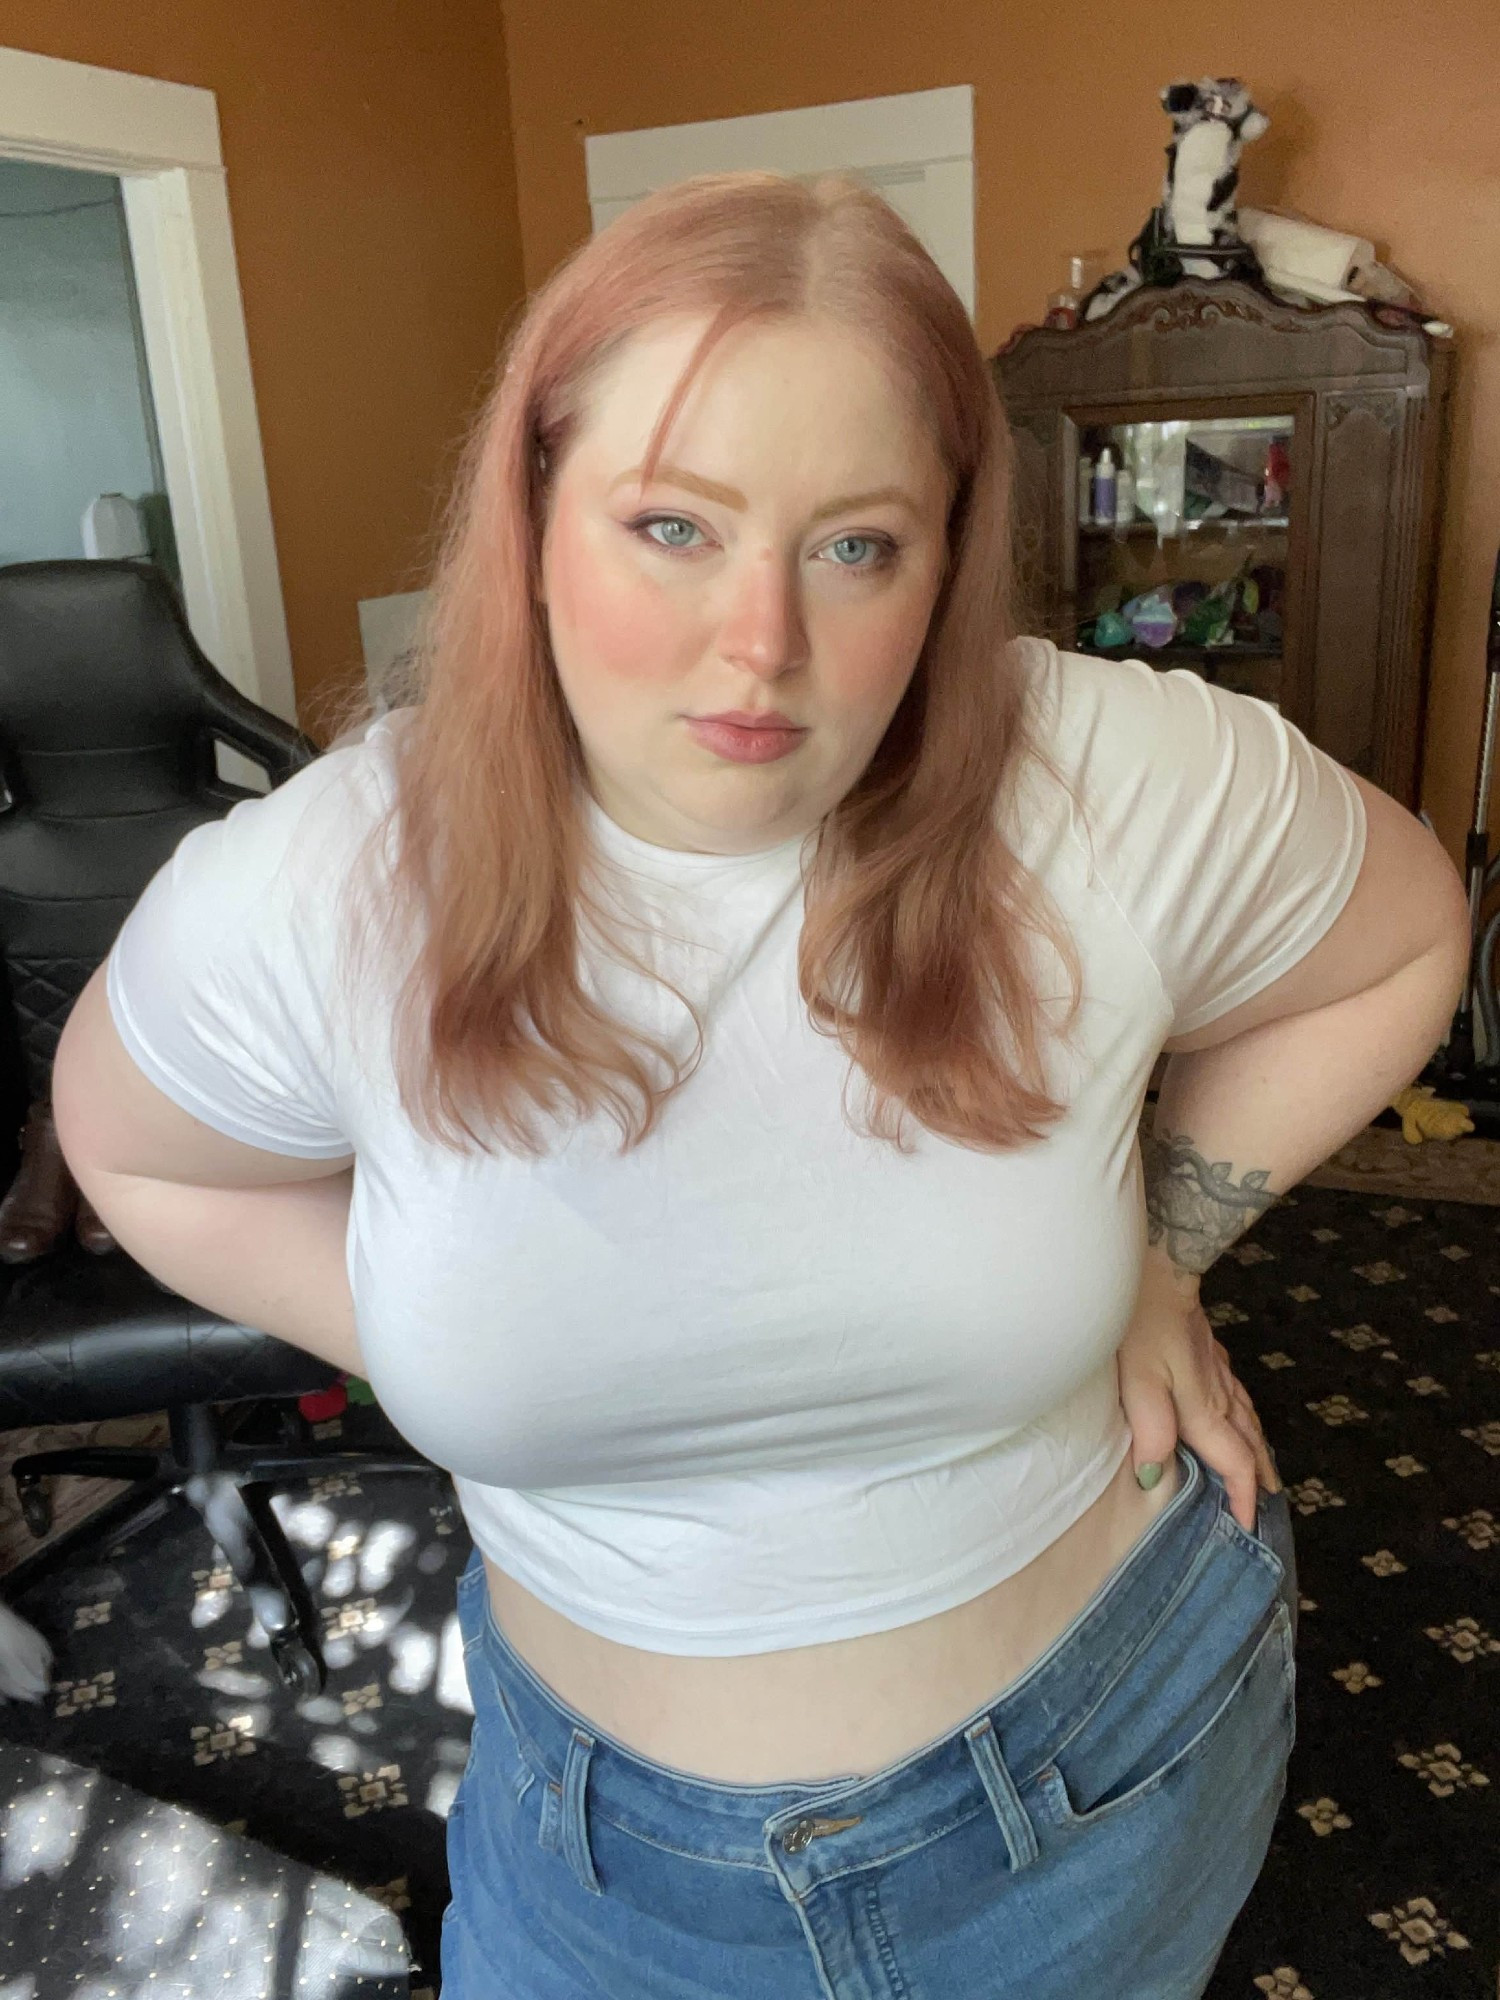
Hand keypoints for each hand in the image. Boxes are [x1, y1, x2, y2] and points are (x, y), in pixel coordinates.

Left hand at [1116, 1248, 1281, 1533]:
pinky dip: (1246, 1417)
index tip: (1248, 1526)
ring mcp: (1218, 1371)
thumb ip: (1152, 1432)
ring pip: (1248, 1420)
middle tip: (1263, 1507)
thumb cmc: (1143, 1324)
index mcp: (1204, 1410)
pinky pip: (1238, 1396)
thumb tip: (1155, 1478)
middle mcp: (1219, 1396)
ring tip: (1262, 1472)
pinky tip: (1239, 1412)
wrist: (1162, 1266)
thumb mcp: (1139, 1382)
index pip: (1235, 1464)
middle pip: (1250, 1446)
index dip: (1242, 1498)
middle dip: (1258, 1479)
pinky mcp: (1209, 1352)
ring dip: (1257, 1450)